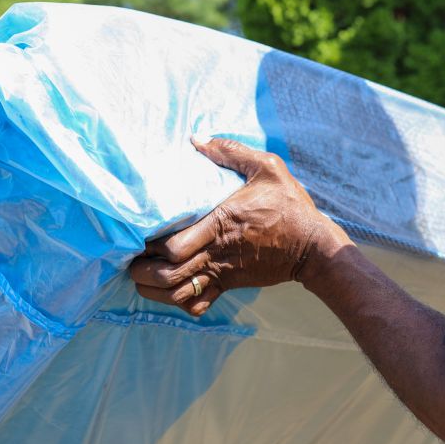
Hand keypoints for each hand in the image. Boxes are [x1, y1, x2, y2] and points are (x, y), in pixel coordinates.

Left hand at [130, 136, 350, 315]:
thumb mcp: (267, 168)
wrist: (313, 246)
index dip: (150, 245)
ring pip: (178, 294)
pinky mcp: (230, 284)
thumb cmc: (290, 205)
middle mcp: (216, 252)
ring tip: (142, 278)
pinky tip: (173, 291)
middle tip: (130, 259)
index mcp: (220, 223)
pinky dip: (180, 303)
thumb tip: (197, 139)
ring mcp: (222, 272)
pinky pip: (198, 304)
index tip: (140, 233)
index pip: (173, 245)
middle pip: (167, 274)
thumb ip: (231, 152)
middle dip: (142, 270)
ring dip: (154, 291)